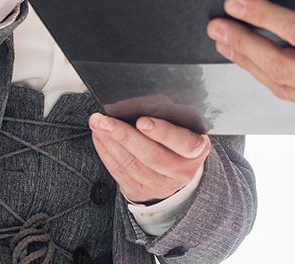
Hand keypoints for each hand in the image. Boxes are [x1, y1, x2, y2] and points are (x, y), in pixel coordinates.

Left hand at [88, 113, 209, 204]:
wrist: (175, 173)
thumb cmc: (178, 142)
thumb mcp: (184, 128)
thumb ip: (169, 116)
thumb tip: (143, 103)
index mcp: (196, 151)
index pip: (184, 143)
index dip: (163, 132)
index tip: (142, 120)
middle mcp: (180, 171)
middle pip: (152, 155)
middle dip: (126, 136)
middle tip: (107, 120)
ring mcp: (160, 184)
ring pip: (132, 164)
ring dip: (111, 143)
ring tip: (99, 125)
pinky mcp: (140, 190)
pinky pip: (120, 173)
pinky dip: (106, 153)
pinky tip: (100, 138)